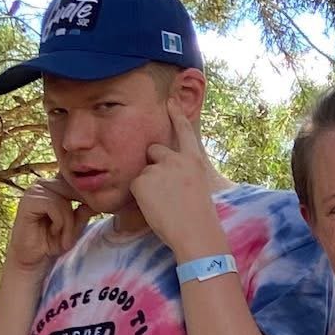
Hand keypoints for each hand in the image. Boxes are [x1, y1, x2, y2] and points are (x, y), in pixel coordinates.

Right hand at [5, 173, 91, 269]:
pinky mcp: (29, 200)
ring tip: (64, 239)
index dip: (87, 197)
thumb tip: (102, 197)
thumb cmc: (53, 242)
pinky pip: (54, 205)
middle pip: (73, 189)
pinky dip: (59, 222)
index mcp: (55, 185)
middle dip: (78, 214)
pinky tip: (52, 232)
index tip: (95, 213)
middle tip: (73, 236)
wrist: (33, 259)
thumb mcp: (76, 226)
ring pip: (65, 200)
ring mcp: (35, 190)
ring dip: (68, 223)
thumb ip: (85, 210)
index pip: (77, 181)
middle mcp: (45, 183)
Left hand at [130, 97, 228, 258]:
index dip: (176, 114)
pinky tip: (155, 208)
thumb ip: (183, 173)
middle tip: (164, 191)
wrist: (196, 234)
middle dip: (153, 164)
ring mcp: (159, 168)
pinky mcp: (143, 180)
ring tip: (164, 206)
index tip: (170, 101)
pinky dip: (141, 198)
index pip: (183, 131)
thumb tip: (165, 173)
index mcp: (194, 161)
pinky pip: (135, 186)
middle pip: (154, 150)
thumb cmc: (199, 220)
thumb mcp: (198, 188)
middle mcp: (177, 159)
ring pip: (144, 172)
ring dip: (148, 187)